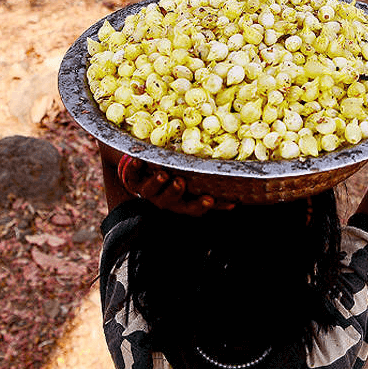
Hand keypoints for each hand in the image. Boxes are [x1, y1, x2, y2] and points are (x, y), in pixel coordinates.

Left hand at [117, 155, 233, 215]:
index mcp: (179, 201)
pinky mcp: (132, 179)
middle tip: (181, 182)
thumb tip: (237, 189)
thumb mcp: (191, 183)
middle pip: (169, 202)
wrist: (142, 171)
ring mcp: (146, 190)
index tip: (210, 198)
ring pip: (150, 192)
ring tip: (162, 174)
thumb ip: (209, 186)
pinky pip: (130, 176)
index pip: (192, 208)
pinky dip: (133, 168)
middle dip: (175, 193)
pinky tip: (137, 160)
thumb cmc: (174, 177)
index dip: (200, 205)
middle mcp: (163, 199)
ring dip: (156, 184)